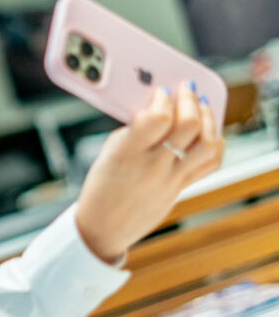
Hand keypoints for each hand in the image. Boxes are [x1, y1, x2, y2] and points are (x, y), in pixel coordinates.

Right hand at [75, 84, 222, 261]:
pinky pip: (210, 163)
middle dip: (190, 99)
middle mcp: (152, 166)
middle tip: (186, 90)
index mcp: (127, 153)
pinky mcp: (181, 188)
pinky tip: (207, 132)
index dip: (163, 99)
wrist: (103, 227)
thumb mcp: (108, 153)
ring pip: (207, 143)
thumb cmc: (101, 187)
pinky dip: (215, 142)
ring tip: (201, 107)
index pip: (158, 117)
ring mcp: (170, 178)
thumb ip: (133, 130)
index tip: (161, 92)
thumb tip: (159, 108)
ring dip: (208, 118)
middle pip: (188, 124)